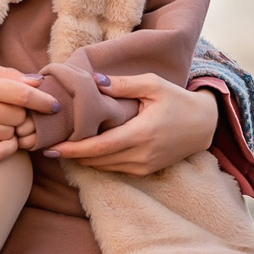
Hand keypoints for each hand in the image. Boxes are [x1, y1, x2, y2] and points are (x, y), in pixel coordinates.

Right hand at [0, 61, 61, 162]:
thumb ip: (3, 74)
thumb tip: (38, 82)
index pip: (19, 93)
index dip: (42, 100)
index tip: (53, 105)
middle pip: (16, 116)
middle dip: (24, 115)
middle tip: (19, 113)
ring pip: (7, 135)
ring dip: (13, 131)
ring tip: (4, 124)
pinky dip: (7, 149)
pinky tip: (5, 142)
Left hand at [47, 74, 219, 172]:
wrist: (205, 125)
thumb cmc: (177, 100)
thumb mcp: (153, 85)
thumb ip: (122, 84)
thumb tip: (93, 82)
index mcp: (142, 133)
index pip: (99, 147)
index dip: (73, 149)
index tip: (52, 147)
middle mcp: (142, 154)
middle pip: (97, 160)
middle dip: (71, 155)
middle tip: (48, 146)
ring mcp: (144, 166)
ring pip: (104, 167)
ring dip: (82, 160)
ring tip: (61, 148)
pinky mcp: (146, 171)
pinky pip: (115, 169)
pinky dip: (98, 162)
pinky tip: (85, 151)